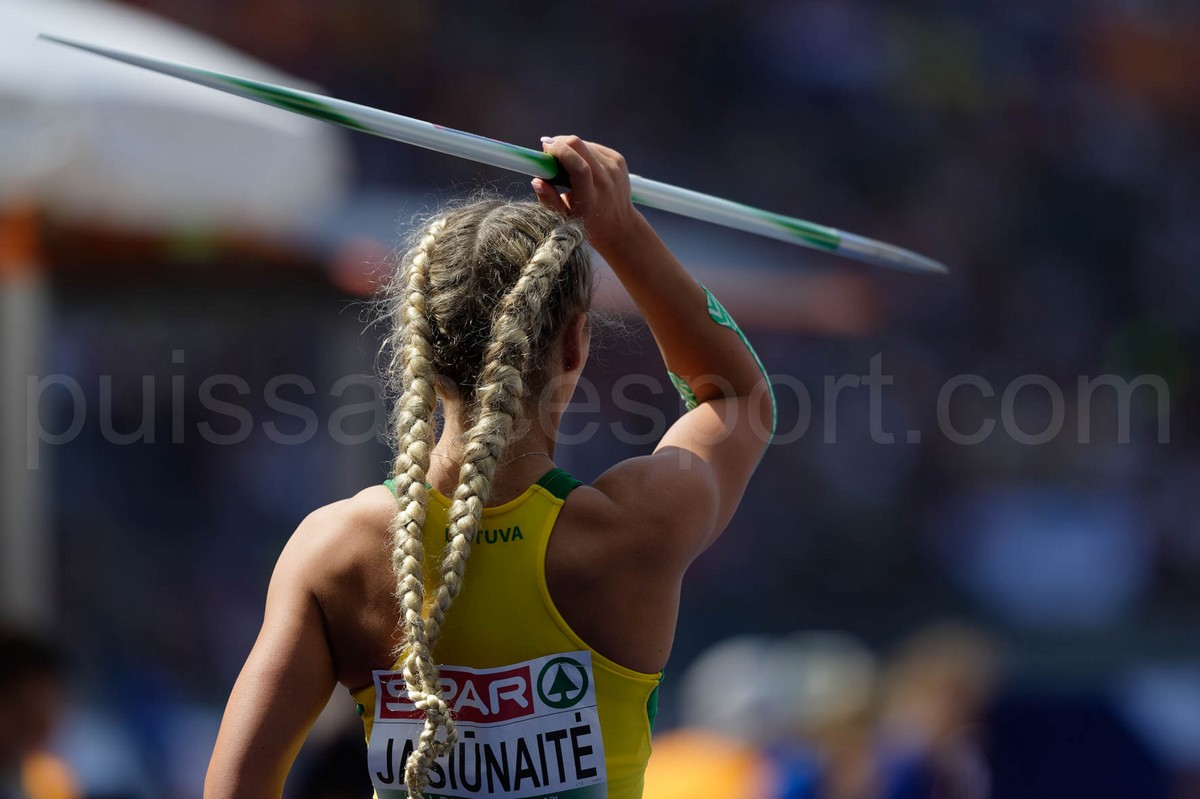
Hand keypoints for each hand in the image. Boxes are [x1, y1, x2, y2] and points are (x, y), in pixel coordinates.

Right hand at [532, 136, 644, 252]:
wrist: (619, 225)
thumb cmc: (587, 223)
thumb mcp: (564, 219)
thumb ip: (549, 200)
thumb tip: (537, 180)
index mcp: (591, 198)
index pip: (578, 167)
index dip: (560, 151)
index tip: (544, 148)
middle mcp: (605, 181)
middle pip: (580, 147)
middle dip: (560, 142)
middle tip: (549, 150)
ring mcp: (615, 169)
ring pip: (585, 144)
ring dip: (571, 147)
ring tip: (565, 162)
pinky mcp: (619, 160)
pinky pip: (594, 146)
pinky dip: (583, 150)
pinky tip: (580, 161)